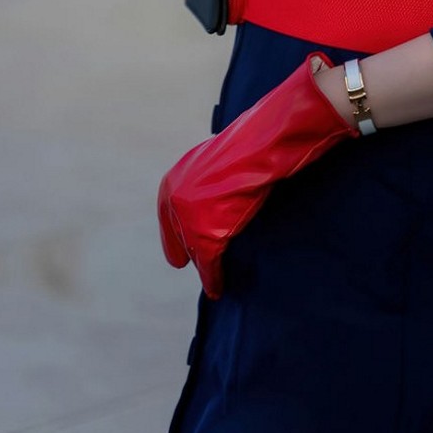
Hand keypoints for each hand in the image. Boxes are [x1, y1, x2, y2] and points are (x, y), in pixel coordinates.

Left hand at [158, 51, 359, 299]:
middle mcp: (175, 197)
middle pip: (180, 234)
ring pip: (195, 249)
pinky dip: (214, 277)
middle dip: (187, 251)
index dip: (174, 235)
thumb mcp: (223, 162)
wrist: (264, 144)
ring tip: (212, 279)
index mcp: (175, 178)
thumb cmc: (252, 145)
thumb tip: (218, 192)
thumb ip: (213, 179)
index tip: (179, 253)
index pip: (169, 214)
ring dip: (205, 266)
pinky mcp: (205, 233)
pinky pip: (208, 262)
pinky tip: (217, 288)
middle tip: (188, 265)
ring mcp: (188, 215)